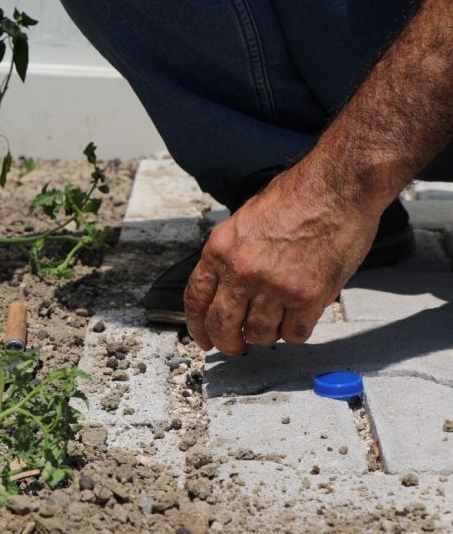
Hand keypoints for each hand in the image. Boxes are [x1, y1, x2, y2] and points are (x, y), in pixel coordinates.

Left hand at [183, 170, 382, 353]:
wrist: (338, 186)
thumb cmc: (298, 196)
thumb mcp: (245, 222)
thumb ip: (232, 256)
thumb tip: (226, 289)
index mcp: (220, 250)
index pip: (195, 300)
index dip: (197, 326)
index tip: (203, 338)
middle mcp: (242, 271)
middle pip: (222, 325)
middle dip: (227, 343)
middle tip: (236, 347)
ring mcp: (274, 286)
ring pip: (259, 334)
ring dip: (266, 334)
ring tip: (277, 321)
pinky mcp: (307, 296)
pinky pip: (294, 333)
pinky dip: (295, 331)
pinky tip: (300, 318)